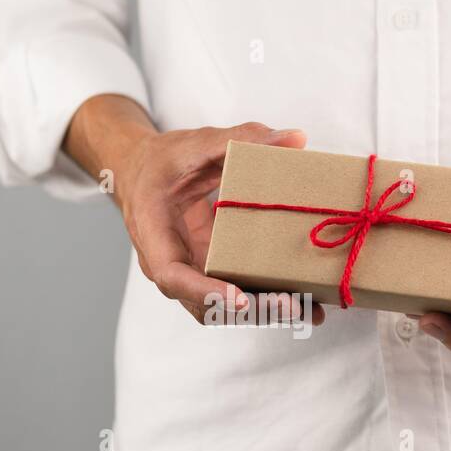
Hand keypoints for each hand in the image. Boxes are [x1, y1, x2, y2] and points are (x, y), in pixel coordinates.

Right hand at [64, 96, 322, 324]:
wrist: (142, 174)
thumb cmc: (160, 163)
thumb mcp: (194, 145)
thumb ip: (241, 139)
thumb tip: (295, 138)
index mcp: (154, 236)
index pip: (173, 276)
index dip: (205, 291)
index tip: (239, 297)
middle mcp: (171, 265)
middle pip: (206, 304)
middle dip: (251, 308)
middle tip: (293, 305)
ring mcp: (192, 273)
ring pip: (224, 308)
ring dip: (264, 312)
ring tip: (308, 310)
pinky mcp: (211, 272)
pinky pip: (236, 294)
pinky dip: (266, 300)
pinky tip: (304, 301)